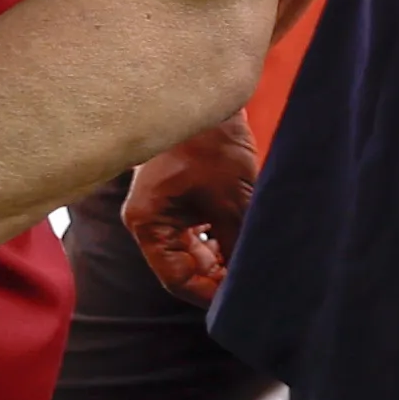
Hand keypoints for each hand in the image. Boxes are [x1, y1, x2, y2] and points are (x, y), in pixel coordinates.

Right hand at [123, 117, 260, 307]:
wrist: (208, 99)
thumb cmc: (212, 147)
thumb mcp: (231, 203)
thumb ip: (235, 246)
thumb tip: (250, 279)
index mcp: (148, 224)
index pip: (175, 278)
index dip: (207, 294)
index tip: (239, 300)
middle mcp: (149, 220)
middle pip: (181, 267)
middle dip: (215, 277)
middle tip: (248, 282)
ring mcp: (162, 208)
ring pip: (190, 251)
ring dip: (218, 259)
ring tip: (247, 262)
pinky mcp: (177, 197)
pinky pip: (194, 232)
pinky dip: (216, 240)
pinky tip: (237, 241)